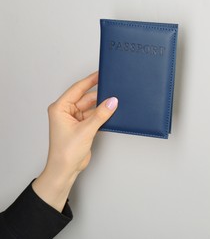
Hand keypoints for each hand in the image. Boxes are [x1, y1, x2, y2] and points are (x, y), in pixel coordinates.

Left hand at [32, 71, 117, 211]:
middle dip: (100, 95)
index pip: (77, 89)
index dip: (90, 80)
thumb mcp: (86, 130)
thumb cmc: (65, 152)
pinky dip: (103, 115)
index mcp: (60, 108)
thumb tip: (112, 102)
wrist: (65, 170)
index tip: (101, 74)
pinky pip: (94, 116)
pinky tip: (111, 112)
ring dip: (102, 106)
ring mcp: (75, 119)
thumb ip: (101, 114)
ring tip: (115, 101)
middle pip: (86, 97)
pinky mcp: (83, 127)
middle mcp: (66, 112)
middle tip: (114, 89)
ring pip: (92, 107)